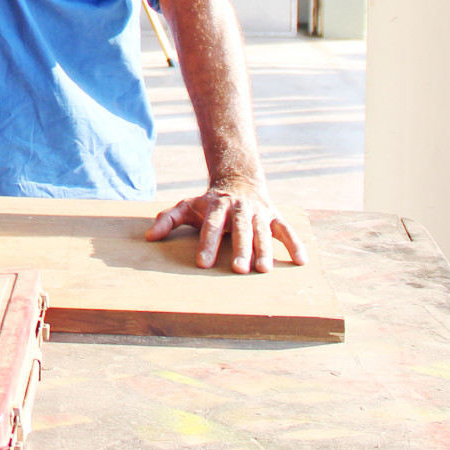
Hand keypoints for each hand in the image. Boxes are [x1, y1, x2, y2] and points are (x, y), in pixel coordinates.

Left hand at [146, 178, 306, 273]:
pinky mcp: (274, 217)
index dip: (207, 244)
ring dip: (264, 250)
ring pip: (262, 231)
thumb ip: (168, 220)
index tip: (202, 264)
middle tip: (238, 270)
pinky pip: (286, 230)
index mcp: (217, 206)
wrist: (238, 180)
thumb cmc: (208, 203)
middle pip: (240, 229)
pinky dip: (295, 244)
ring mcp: (259, 212)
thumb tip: (149, 237)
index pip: (211, 226)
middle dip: (240, 249)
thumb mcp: (187, 206)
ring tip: (263, 270)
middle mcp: (239, 208)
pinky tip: (300, 261)